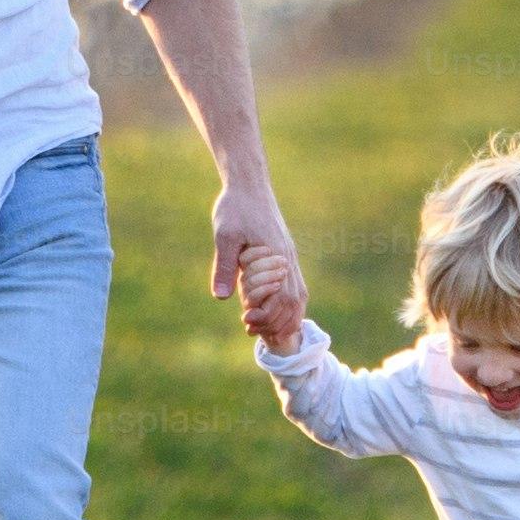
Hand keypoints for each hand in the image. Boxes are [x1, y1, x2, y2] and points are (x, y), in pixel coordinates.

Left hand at [213, 180, 305, 341]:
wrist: (249, 185)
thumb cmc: (235, 208)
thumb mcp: (225, 236)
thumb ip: (225, 266)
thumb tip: (221, 297)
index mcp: (276, 256)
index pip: (280, 297)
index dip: (266, 315)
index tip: (246, 321)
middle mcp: (288, 259)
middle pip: (293, 301)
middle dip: (275, 322)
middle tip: (251, 330)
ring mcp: (289, 257)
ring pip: (298, 295)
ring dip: (287, 317)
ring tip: (270, 333)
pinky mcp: (286, 255)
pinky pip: (296, 285)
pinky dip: (290, 305)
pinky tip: (277, 313)